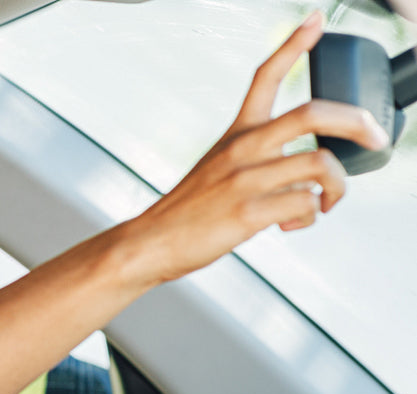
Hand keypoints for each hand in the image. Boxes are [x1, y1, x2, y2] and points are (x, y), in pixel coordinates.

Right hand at [123, 11, 389, 284]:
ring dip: (337, 186)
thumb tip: (309, 177)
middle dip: (357, 123)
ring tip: (327, 201)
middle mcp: (242, 149)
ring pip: (319, 164)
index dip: (293, 45)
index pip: (265, 77)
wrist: (149, 243)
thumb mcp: (219, 169)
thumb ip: (263, 162)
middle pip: (313, 113)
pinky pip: (304, 204)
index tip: (315, 21)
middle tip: (373, 139)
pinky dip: (308, 217)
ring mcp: (245, 179)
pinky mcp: (248, 212)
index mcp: (236, 134)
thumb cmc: (188, 211)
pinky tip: (290, 224)